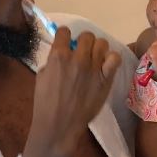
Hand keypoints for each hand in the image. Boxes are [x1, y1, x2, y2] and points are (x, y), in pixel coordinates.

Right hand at [23, 27, 119, 156]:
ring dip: (98, 49)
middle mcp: (77, 58)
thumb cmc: (46, 103)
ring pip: (102, 43)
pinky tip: (105, 66)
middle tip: (83, 52)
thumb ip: (53, 61)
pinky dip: (111, 59)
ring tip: (95, 59)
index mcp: (58, 57)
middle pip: (87, 36)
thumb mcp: (42, 76)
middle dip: (83, 42)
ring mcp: (93, 68)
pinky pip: (115, 58)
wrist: (59, 124)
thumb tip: (63, 52)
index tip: (66, 42)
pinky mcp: (106, 78)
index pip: (64, 31)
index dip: (65, 36)